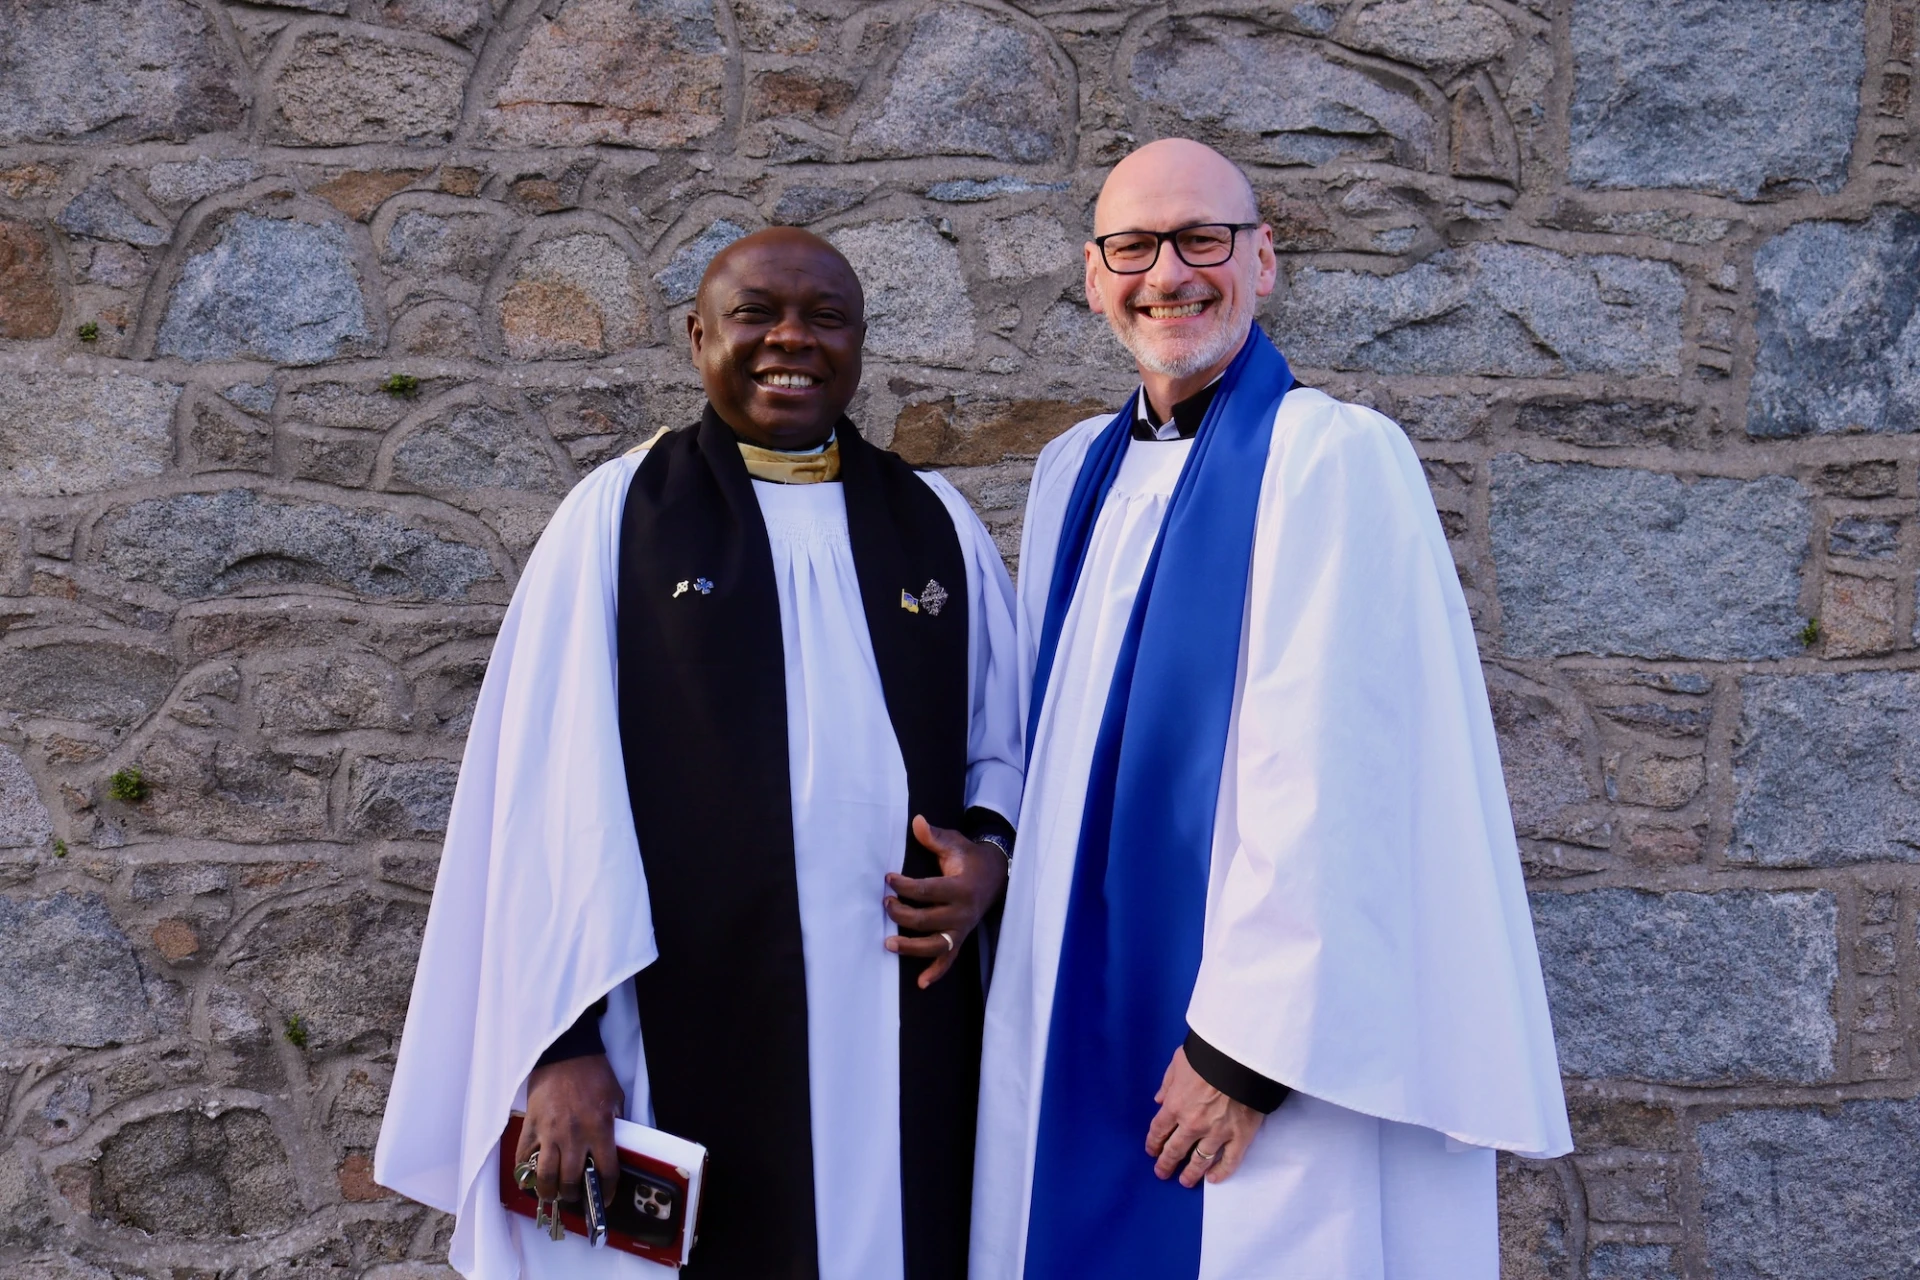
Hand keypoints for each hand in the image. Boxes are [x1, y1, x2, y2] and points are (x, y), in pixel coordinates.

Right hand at [515, 1053, 623, 1205]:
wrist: (566, 1052)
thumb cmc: (593, 1073)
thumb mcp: (615, 1098)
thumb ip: (615, 1125)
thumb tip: (615, 1148)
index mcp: (600, 1129)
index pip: (606, 1172)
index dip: (605, 1191)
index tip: (604, 1198)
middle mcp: (575, 1135)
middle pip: (572, 1180)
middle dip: (574, 1195)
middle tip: (574, 1196)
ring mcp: (550, 1132)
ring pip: (546, 1176)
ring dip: (549, 1191)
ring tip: (552, 1194)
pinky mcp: (531, 1126)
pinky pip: (524, 1157)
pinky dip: (525, 1172)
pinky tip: (530, 1178)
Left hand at [883, 814, 1008, 988]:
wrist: (996, 876)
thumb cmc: (969, 858)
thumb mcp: (954, 844)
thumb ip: (934, 837)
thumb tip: (916, 822)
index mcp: (960, 888)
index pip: (927, 891)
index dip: (905, 886)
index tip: (888, 879)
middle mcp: (962, 912)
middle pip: (926, 920)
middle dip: (901, 913)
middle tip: (885, 904)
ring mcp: (961, 929)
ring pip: (935, 945)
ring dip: (911, 947)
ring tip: (888, 943)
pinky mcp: (960, 938)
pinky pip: (949, 959)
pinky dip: (936, 972)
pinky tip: (921, 983)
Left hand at [1145, 1047, 1264, 1186]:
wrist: (1242, 1056)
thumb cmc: (1209, 1054)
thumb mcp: (1179, 1060)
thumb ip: (1168, 1082)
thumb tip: (1159, 1099)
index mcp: (1175, 1105)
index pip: (1158, 1130)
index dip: (1153, 1143)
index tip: (1151, 1151)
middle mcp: (1192, 1124)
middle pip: (1175, 1150)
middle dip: (1166, 1163)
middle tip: (1162, 1173)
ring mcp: (1217, 1132)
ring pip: (1200, 1161)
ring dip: (1190, 1174)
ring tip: (1185, 1181)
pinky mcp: (1240, 1136)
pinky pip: (1230, 1161)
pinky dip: (1222, 1172)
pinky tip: (1213, 1179)